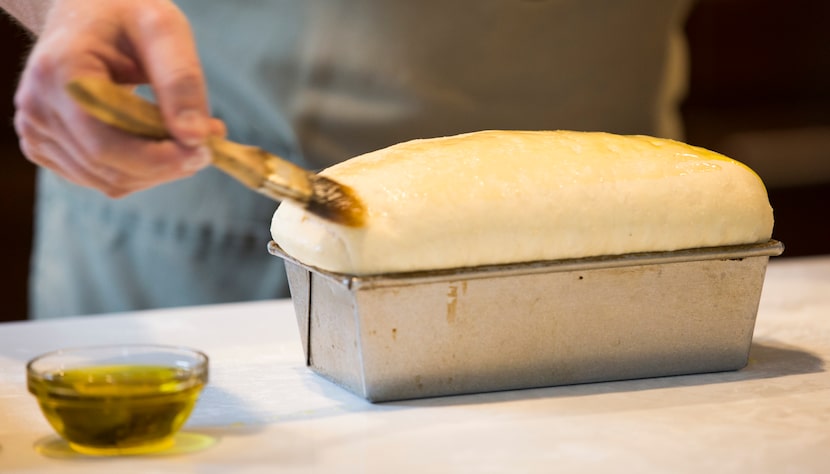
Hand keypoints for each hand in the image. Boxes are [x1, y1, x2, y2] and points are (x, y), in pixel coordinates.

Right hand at [13, 0, 224, 196]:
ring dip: (159, 170)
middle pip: (110, 169)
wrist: (88, 12)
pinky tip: (158, 140)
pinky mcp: (46, 147)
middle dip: (168, 165)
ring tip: (187, 136)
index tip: (206, 150)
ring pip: (110, 182)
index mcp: (58, 74)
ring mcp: (37, 132)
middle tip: (209, 142)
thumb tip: (195, 137)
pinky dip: (140, 170)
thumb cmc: (127, 14)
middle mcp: (37, 108)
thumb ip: (181, 81)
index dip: (160, 159)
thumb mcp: (163, 29)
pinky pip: (102, 178)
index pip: (106, 144)